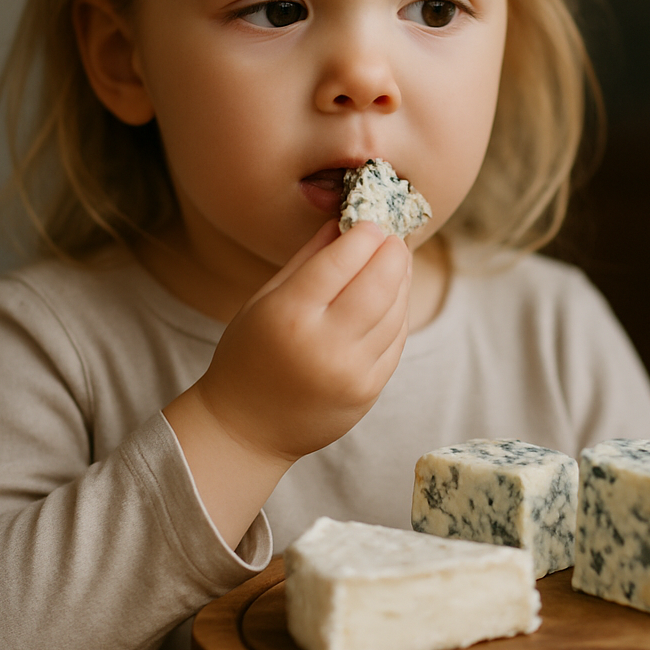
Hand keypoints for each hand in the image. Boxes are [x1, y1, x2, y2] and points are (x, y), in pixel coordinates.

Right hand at [194, 219, 410, 464]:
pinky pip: (396, 342)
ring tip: (396, 262)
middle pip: (378, 284)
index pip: (341, 262)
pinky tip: (393, 297)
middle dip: (393, 252)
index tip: (371, 221)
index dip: (363, 235)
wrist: (247, 429)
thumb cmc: (249, 355)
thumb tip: (344, 222)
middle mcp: (324, 344)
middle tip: (394, 237)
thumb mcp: (264, 300)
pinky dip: (399, 313)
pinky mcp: (368, 391)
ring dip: (402, 280)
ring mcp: (351, 372)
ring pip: (395, 312)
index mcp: (289, 314)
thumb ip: (306, 259)